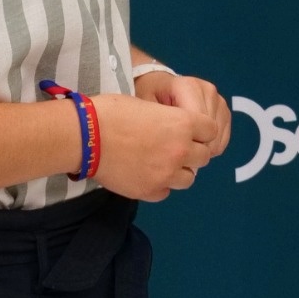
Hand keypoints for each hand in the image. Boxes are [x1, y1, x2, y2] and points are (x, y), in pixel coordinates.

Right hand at [91, 93, 218, 201]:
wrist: (86, 136)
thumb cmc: (113, 112)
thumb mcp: (149, 106)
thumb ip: (169, 121)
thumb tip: (173, 130)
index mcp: (183, 123)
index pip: (211, 131)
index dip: (201, 130)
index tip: (191, 130)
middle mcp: (180, 150)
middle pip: (204, 156)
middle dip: (193, 152)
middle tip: (176, 147)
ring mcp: (166, 174)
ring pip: (189, 178)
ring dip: (179, 170)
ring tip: (162, 162)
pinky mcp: (150, 191)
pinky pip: (166, 191)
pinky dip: (161, 184)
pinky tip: (147, 173)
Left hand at [132, 70, 232, 156]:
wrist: (159, 85)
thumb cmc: (150, 97)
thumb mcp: (145, 105)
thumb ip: (156, 123)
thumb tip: (164, 148)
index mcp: (188, 86)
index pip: (197, 122)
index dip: (186, 142)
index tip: (171, 150)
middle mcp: (207, 89)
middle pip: (210, 130)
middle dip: (195, 148)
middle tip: (176, 154)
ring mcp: (217, 98)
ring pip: (217, 135)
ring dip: (203, 148)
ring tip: (184, 148)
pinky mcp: (223, 109)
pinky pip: (223, 136)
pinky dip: (212, 146)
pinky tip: (195, 146)